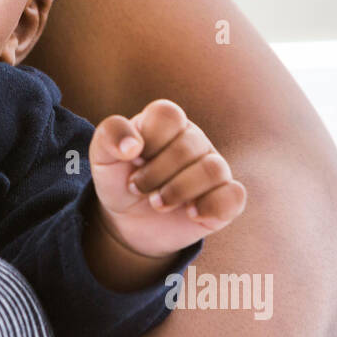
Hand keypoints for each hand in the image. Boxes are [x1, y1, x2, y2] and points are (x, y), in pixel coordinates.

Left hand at [89, 99, 246, 257]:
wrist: (129, 221)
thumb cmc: (119, 180)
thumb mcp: (102, 157)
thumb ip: (109, 136)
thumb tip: (132, 145)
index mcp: (167, 123)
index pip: (168, 114)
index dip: (148, 139)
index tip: (131, 158)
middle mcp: (194, 140)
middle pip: (188, 146)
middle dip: (155, 174)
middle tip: (137, 188)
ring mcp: (213, 167)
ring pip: (213, 170)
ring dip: (179, 191)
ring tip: (157, 204)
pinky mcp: (225, 198)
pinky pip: (234, 196)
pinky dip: (211, 206)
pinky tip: (190, 213)